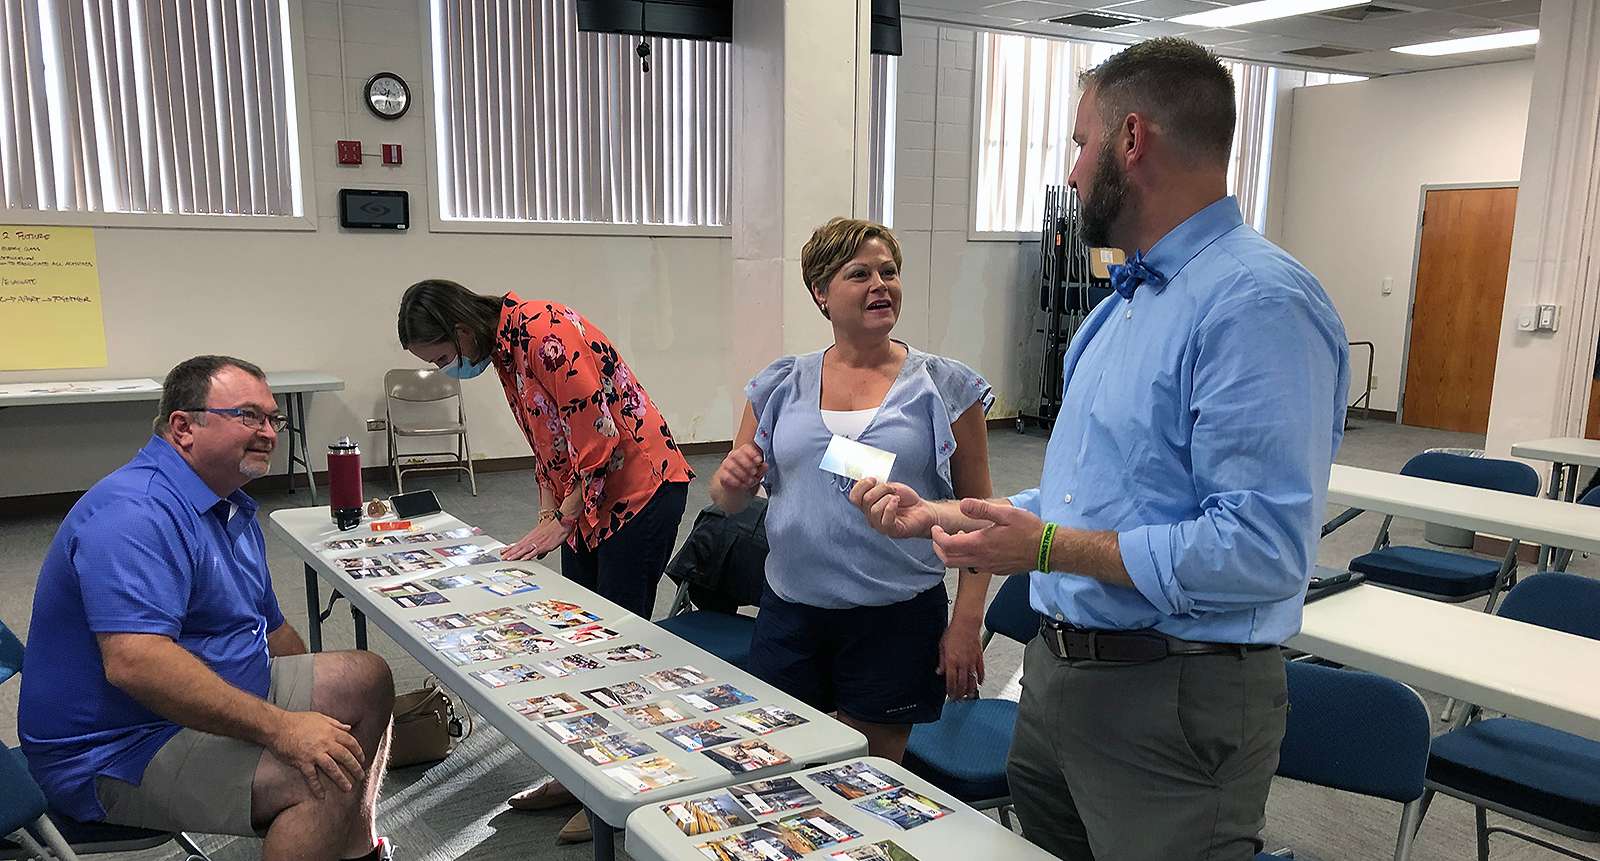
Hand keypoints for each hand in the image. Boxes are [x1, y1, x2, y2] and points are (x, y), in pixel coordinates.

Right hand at [269, 710, 364, 798]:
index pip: (350, 742)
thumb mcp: (320, 717)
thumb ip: (336, 723)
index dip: (358, 752)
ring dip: (341, 779)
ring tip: (347, 788)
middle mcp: (325, 743)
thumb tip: (349, 727)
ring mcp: (314, 753)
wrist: (278, 726)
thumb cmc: (298, 720)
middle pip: (345, 757)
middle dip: (354, 767)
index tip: (362, 759)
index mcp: (331, 732)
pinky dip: (317, 787)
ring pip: (332, 768)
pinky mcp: (302, 762)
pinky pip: (311, 777)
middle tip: (360, 776)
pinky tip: (321, 796)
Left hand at [502, 517, 571, 560]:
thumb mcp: (543, 538)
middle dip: (509, 553)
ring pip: (523, 550)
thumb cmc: (553, 530)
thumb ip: (539, 549)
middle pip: (518, 547)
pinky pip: (534, 552)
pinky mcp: (543, 546)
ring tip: (508, 559)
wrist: (560, 524)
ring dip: (515, 555)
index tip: (503, 552)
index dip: (510, 548)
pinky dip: (528, 556)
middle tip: (502, 557)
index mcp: (531, 538)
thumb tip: (538, 556)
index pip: (518, 544)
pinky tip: (523, 559)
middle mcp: (531, 540)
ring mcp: (536, 543)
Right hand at [713, 443, 766, 496]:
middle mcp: (733, 456)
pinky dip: (735, 481)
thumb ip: (761, 468)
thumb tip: (765, 465)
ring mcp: (726, 465)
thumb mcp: (757, 472)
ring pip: (731, 466)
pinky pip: (726, 476)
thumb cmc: (747, 475)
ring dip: (742, 474)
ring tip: (750, 481)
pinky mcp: (722, 475)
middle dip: (747, 464)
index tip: (759, 460)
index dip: (752, 453)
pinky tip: (742, 485)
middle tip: (754, 472)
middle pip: (736, 454)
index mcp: (743, 452)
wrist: (735, 486)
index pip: (746, 448)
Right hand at [849, 478, 938, 539]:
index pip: (854, 497)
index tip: (874, 479)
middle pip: (865, 500)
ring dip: (887, 498)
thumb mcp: (888, 487)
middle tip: (891, 489)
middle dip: (880, 489)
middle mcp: (870, 516)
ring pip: (874, 510)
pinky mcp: (891, 531)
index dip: (861, 485)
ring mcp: (880, 525)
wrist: (922, 509)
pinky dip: (890, 507)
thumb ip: (875, 485)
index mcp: (867, 505)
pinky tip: (897, 502)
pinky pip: (885, 520)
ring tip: (896, 497)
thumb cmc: (906, 499)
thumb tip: (863, 479)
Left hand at [931, 499, 1045, 574]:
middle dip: (938, 548)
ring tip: (958, 537)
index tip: (936, 529)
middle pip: (949, 560)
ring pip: (961, 566)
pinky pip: (975, 567)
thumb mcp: (1005, 513)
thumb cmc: (1028, 530)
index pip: (948, 545)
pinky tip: (976, 545)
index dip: (937, 537)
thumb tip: (963, 504)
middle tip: (939, 536)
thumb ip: (982, 509)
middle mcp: (981, 559)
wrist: (1046, 549)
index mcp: (980, 544)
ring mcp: (989, 567)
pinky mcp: (996, 570)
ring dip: (953, 554)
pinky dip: (967, 558)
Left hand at [938, 618, 984, 699]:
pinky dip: (980, 678)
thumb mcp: (942, 646)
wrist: (967, 623)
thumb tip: (939, 671)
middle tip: (959, 699)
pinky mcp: (979, 657)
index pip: (951, 681)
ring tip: (969, 696)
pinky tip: (979, 683)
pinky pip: (981, 671)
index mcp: (951, 661)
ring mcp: (972, 661)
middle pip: (962, 683)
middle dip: (960, 694)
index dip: (950, 691)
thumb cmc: (953, 632)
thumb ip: (941, 661)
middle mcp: (962, 663)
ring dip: (971, 689)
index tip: (950, 696)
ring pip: (972, 679)